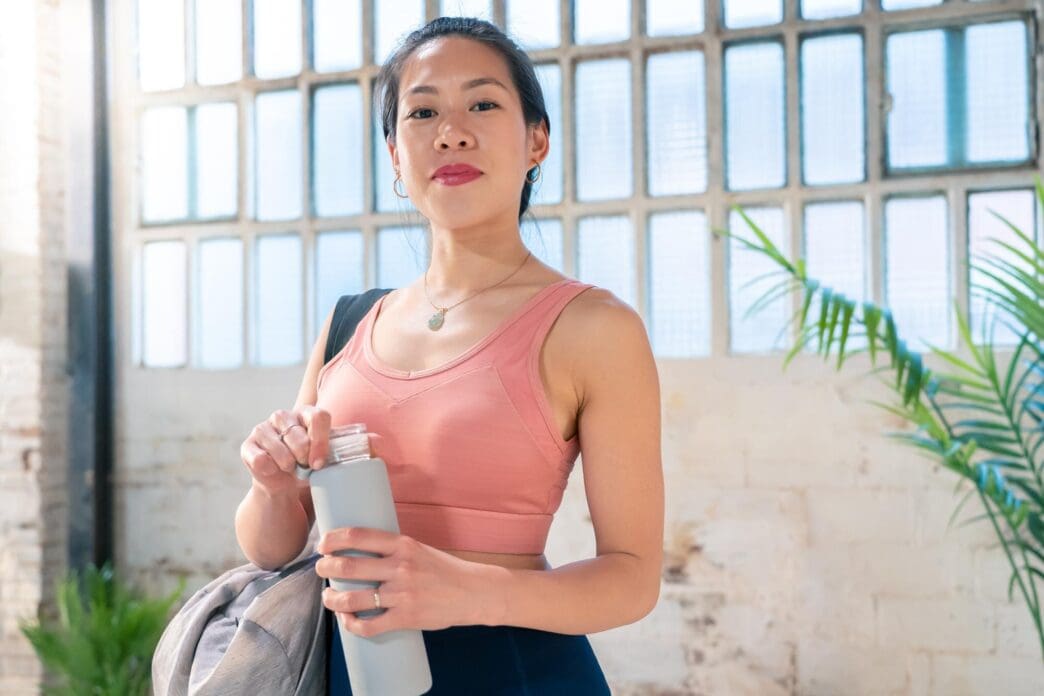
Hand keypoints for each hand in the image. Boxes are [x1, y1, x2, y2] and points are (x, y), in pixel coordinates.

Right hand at [239, 406, 331, 495]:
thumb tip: (320, 460)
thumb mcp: (321, 456)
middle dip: (304, 459)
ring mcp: (263, 428)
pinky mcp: (248, 444)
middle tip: (303, 465)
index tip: (319, 463)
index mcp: (305, 413)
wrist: (283, 482)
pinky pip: (260, 460)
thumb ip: (324, 451)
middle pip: (300, 439)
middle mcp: (283, 416)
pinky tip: (272, 469)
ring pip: (280, 451)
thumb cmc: (305, 464)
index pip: (318, 417)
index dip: (321, 442)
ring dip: (287, 466)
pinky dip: (270, 470)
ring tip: (288, 467)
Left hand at [316, 527, 492, 637]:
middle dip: (325, 569)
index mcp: (403, 545)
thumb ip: (392, 550)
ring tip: (329, 598)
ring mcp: (402, 594)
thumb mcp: (419, 549)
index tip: (322, 544)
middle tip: (320, 570)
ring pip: (353, 599)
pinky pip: (369, 626)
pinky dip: (351, 625)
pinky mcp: (406, 617)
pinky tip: (347, 621)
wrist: (473, 592)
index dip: (334, 539)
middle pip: (348, 567)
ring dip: (332, 600)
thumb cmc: (444, 570)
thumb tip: (359, 550)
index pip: (359, 536)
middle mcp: (400, 567)